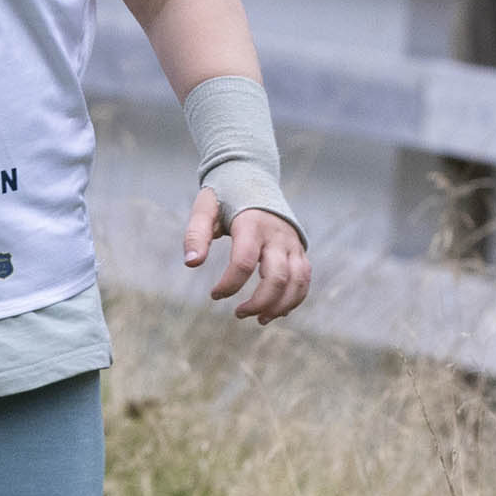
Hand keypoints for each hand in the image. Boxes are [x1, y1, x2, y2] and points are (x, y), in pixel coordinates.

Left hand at [182, 193, 310, 325]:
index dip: (229, 284)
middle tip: (238, 314)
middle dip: (259, 302)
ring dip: (281, 305)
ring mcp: (292, 242)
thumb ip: (196, 234)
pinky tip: (275, 311)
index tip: (214, 294)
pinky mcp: (299, 248)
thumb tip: (191, 264)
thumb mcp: (205, 208)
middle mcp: (277, 234)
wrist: (253, 176)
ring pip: (297, 281)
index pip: (244, 261)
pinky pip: (304, 279)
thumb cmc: (225, 196)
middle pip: (277, 277)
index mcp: (251, 223)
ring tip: (260, 319)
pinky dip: (294, 298)